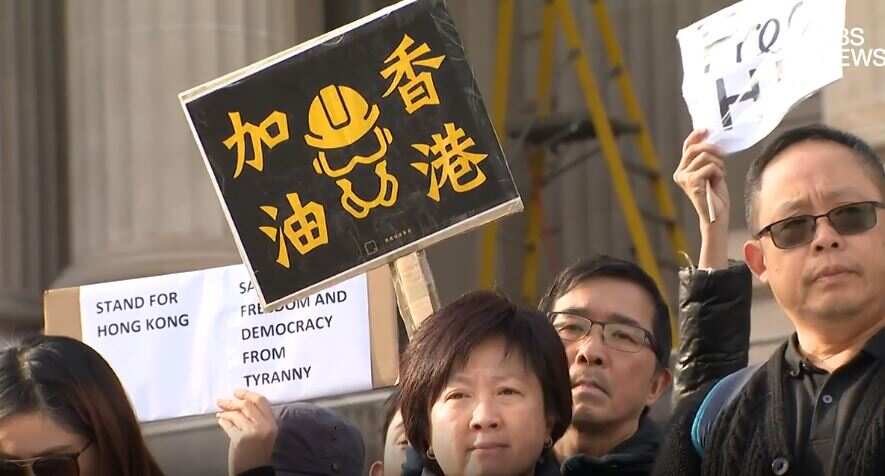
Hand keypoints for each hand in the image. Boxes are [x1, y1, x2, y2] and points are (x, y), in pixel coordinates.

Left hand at [217, 389, 277, 475]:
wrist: (254, 470)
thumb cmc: (258, 452)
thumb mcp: (265, 433)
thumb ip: (258, 419)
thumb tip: (241, 404)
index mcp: (272, 423)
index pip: (261, 401)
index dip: (248, 394)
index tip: (238, 392)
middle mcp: (264, 425)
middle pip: (247, 405)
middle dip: (232, 401)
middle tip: (222, 401)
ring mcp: (252, 431)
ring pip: (236, 414)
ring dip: (225, 412)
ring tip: (220, 413)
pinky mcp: (241, 438)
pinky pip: (229, 425)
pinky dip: (223, 421)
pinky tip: (221, 420)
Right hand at [674, 129, 729, 268]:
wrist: (717, 216)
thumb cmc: (716, 196)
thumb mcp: (712, 172)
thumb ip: (708, 158)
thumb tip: (711, 140)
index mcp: (683, 170)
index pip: (687, 147)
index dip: (696, 136)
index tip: (706, 130)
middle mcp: (680, 173)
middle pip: (696, 148)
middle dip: (713, 149)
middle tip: (723, 156)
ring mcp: (684, 178)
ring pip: (705, 156)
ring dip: (719, 164)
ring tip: (720, 175)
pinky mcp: (692, 182)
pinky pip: (710, 166)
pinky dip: (719, 172)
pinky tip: (718, 181)